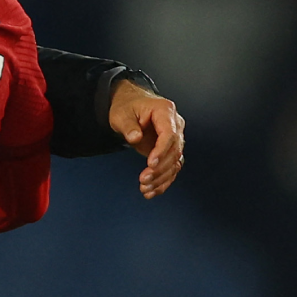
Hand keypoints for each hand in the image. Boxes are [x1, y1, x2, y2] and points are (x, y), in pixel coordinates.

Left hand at [108, 80, 184, 199]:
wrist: (130, 106)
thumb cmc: (127, 107)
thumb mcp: (121, 114)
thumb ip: (128, 126)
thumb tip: (135, 138)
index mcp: (165, 111)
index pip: (169, 134)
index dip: (161, 150)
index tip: (151, 164)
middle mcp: (175, 124)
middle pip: (174, 150)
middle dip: (160, 168)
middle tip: (144, 179)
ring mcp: (175, 138)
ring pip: (175, 162)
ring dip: (162, 178)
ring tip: (145, 188)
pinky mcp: (171, 150)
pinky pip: (171, 167)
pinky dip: (163, 180)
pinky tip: (152, 191)